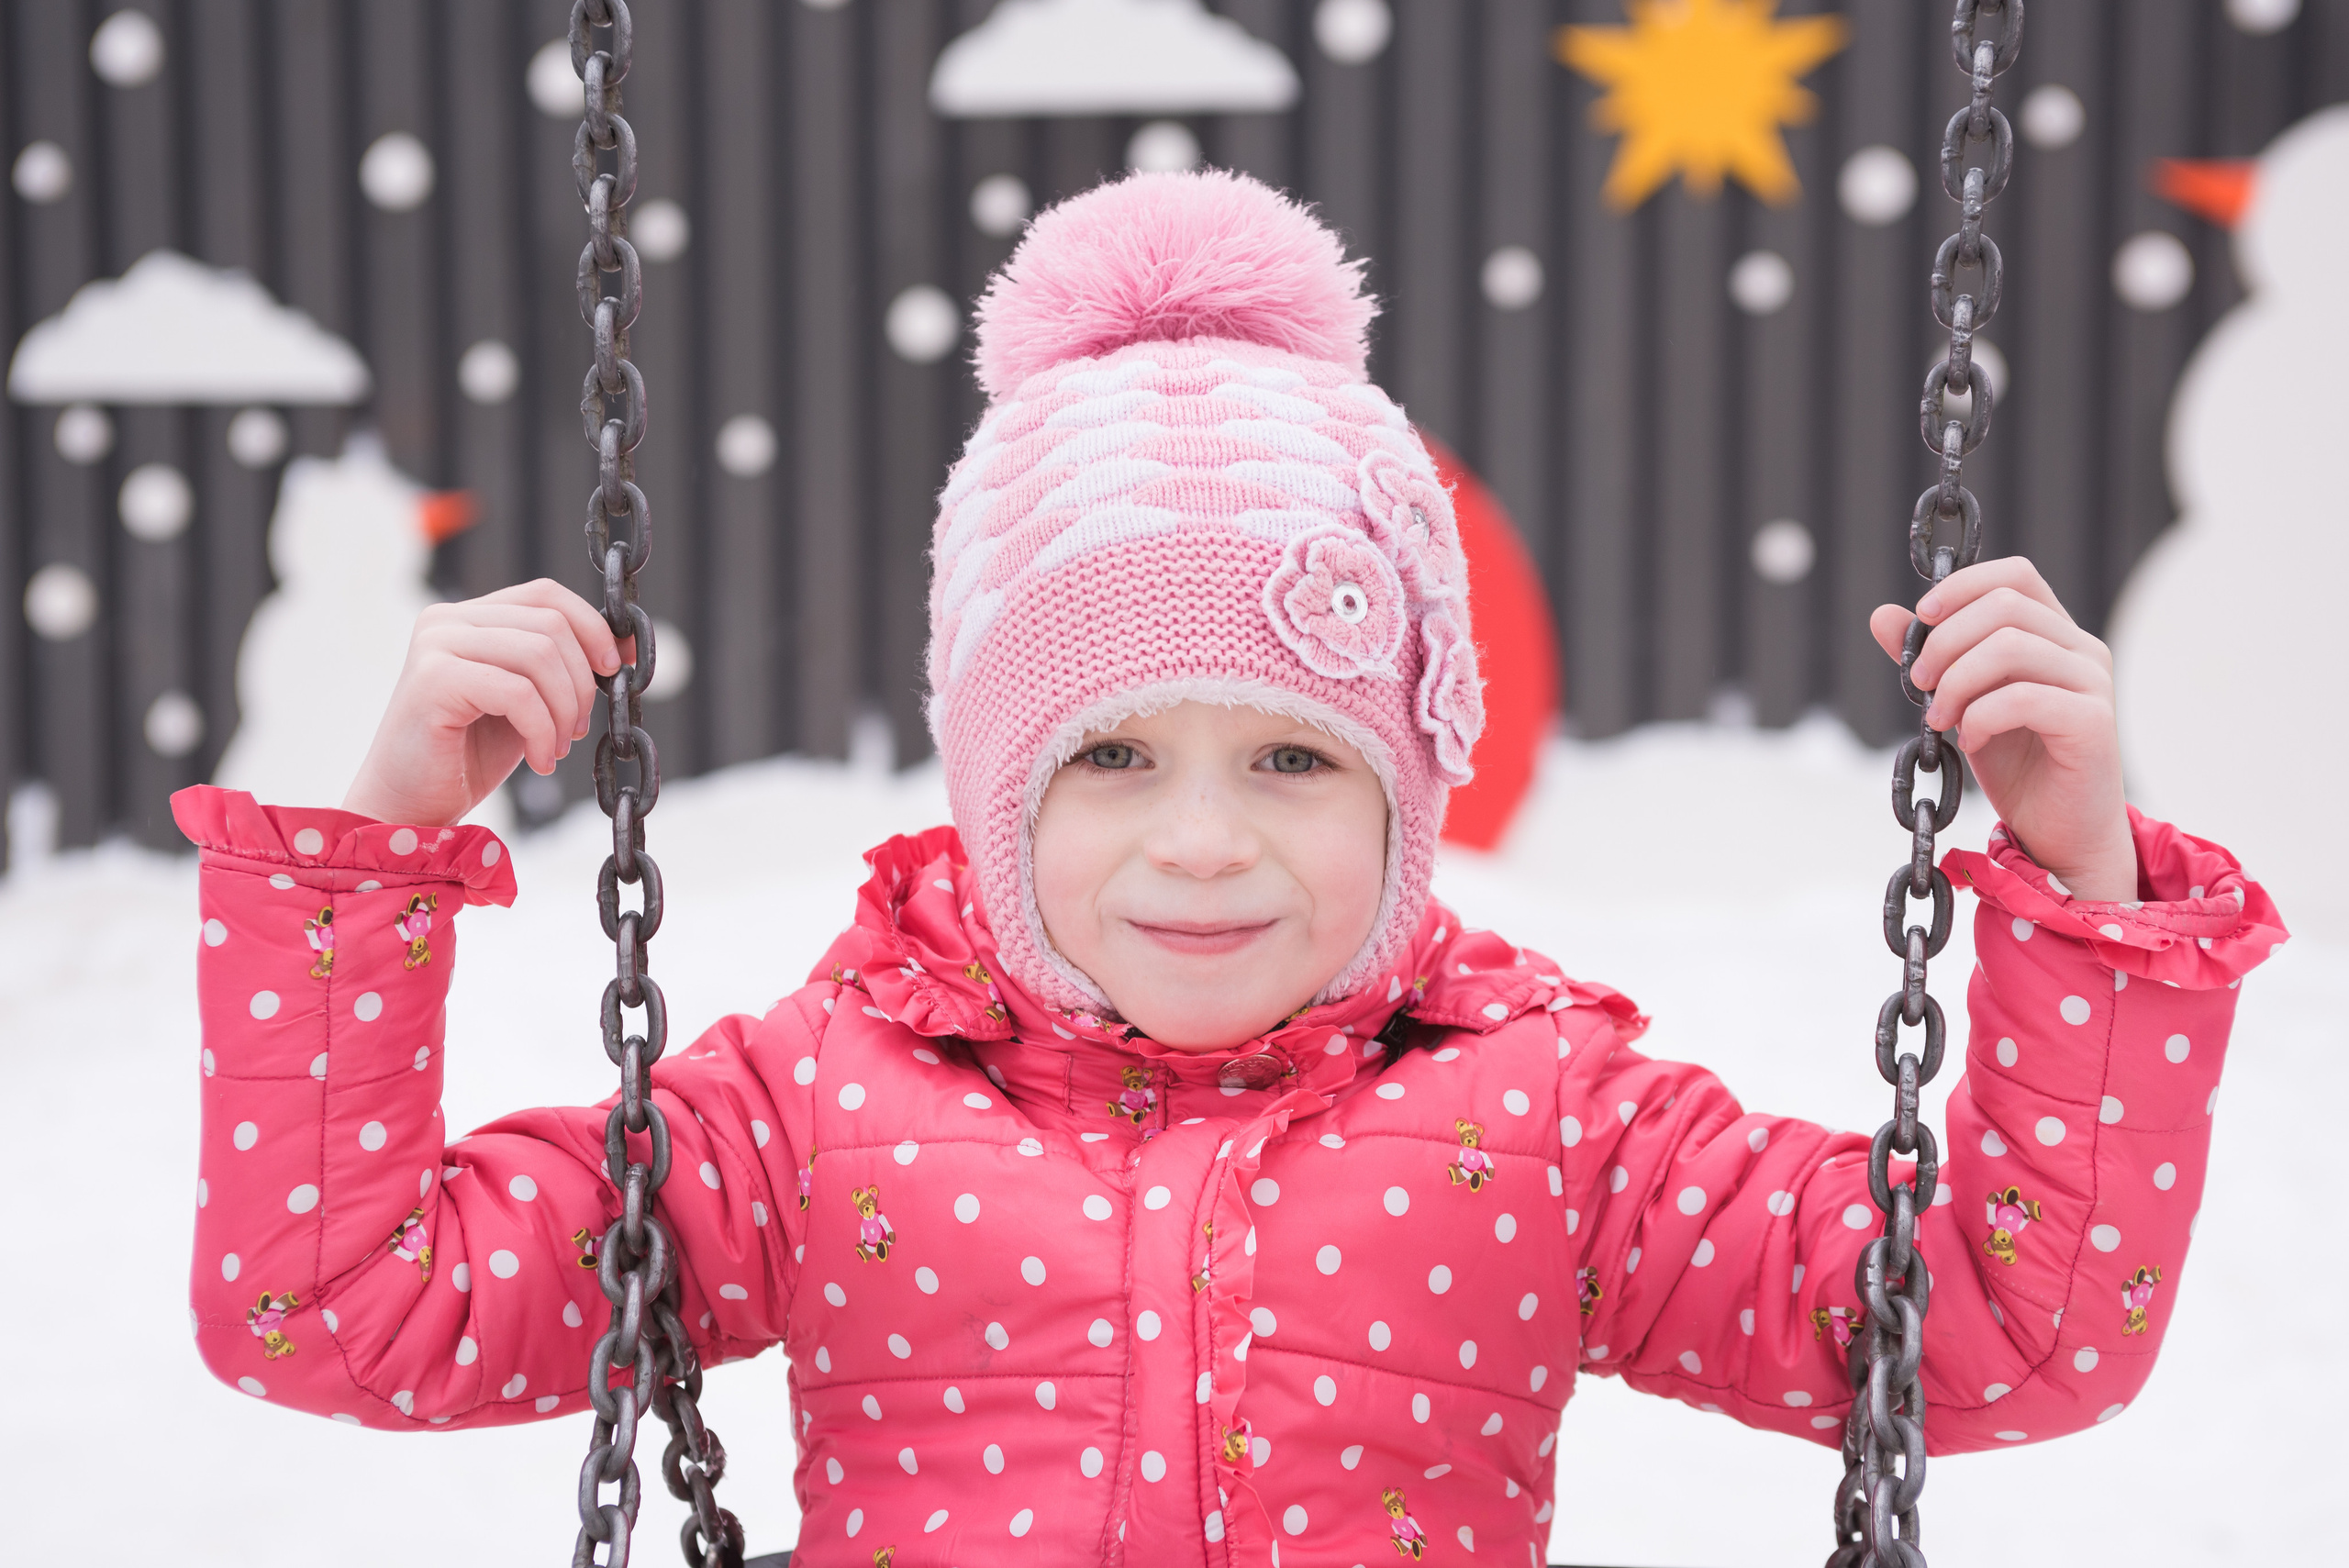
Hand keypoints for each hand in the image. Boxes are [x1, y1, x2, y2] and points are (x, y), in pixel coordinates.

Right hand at [343, 580, 627, 827]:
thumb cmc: (469, 754)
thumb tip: (630, 645)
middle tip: (575, 729)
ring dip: (564, 710)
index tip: (616, 670)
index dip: (593, 627)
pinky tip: (540, 761)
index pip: (547, 595)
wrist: (411, 804)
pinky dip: (543, 731)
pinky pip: (518, 692)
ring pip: (539, 655)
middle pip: (551, 625)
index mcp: (469, 616)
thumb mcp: (531, 701)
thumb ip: (564, 666)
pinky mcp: (433, 679)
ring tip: (556, 748)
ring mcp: (436, 644)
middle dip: (581, 683)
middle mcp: (446, 619)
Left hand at [1869, 557, 2135, 900]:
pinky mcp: (2094, 723)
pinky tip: (1970, 739)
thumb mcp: (1961, 702)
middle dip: (1944, 642)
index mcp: (2054, 635)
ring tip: (1940, 718)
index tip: (1920, 620)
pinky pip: (2023, 698)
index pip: (2015, 575)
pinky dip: (1981, 716)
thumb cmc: (2017, 765)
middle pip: (2005, 606)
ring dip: (1957, 681)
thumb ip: (1930, 658)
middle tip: (1919, 685)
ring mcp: (2093, 683)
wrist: (2059, 832)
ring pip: (2010, 646)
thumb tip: (1883, 615)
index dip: (1961, 586)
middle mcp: (2081, 649)